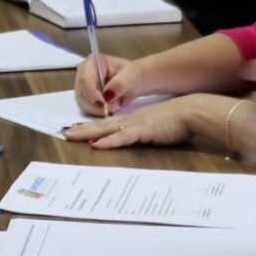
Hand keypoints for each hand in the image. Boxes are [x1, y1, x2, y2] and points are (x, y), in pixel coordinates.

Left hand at [65, 96, 202, 149]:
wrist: (192, 111)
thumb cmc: (178, 119)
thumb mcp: (157, 125)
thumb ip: (146, 131)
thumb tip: (140, 136)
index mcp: (133, 119)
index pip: (107, 123)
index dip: (90, 126)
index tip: (75, 129)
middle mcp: (130, 120)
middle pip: (101, 125)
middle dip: (81, 129)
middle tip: (64, 132)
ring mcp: (136, 125)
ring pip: (106, 129)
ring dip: (88, 133)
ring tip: (71, 136)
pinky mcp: (144, 131)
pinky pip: (123, 137)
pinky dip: (109, 141)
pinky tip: (96, 144)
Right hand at [74, 53, 139, 114]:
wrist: (135, 82)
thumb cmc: (132, 75)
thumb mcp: (130, 76)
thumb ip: (119, 84)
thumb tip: (106, 96)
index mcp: (92, 62)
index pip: (85, 79)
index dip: (91, 92)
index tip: (103, 103)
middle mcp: (83, 73)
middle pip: (81, 92)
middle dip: (95, 104)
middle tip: (113, 109)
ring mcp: (83, 87)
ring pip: (82, 103)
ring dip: (97, 110)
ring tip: (114, 108)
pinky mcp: (85, 98)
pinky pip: (86, 109)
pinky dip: (97, 113)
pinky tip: (109, 111)